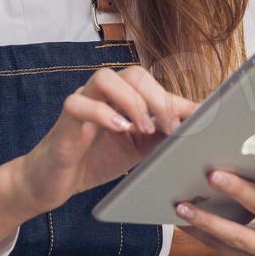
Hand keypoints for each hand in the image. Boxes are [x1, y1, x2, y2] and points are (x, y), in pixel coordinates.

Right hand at [13, 66, 196, 214]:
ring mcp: (82, 102)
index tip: (197, 120)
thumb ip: (163, 134)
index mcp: (123, 97)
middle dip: (157, 98)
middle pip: (133, 74)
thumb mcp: (139, 148)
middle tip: (168, 127)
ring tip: (143, 129)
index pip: (153, 84)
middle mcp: (103, 93)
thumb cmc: (97, 159)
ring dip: (132, 102)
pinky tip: (120, 129)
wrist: (56, 181)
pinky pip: (79, 103)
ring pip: (105, 78)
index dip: (176, 99)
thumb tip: (196, 126)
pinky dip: (103, 114)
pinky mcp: (65, 119)